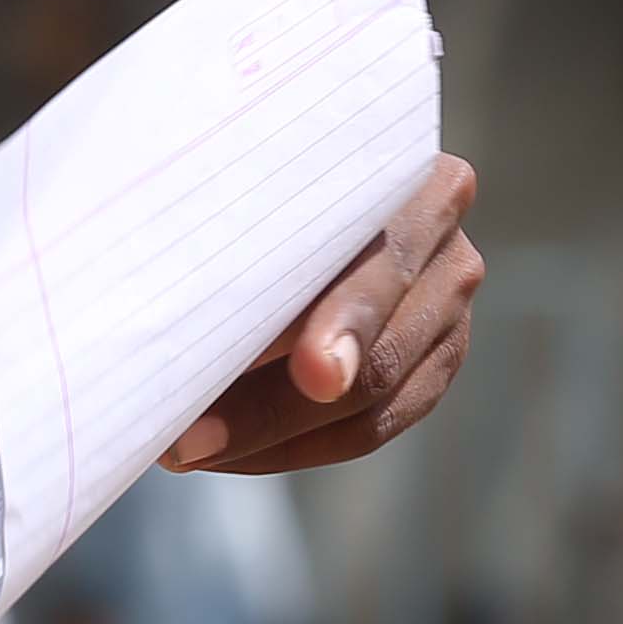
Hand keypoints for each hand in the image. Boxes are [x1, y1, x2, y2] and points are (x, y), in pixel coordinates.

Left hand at [159, 154, 480, 472]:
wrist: (306, 187)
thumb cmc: (260, 172)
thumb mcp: (251, 175)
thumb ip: (236, 225)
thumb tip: (173, 305)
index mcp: (412, 173)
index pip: (387, 257)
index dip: (348, 320)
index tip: (311, 372)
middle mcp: (448, 246)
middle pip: (380, 346)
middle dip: (278, 402)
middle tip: (193, 441)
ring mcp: (449, 313)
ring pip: (371, 400)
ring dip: (268, 433)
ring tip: (183, 450)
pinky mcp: (434, 367)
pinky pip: (369, 430)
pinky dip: (291, 446)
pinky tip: (225, 451)